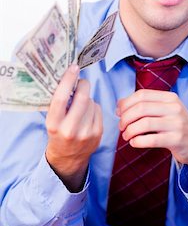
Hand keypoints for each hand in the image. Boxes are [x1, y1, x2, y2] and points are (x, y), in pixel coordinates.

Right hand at [45, 64, 102, 191]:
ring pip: (91, 102)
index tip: (73, 67)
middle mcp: (70, 130)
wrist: (68, 158)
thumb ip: (59, 102)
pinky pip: (98, 109)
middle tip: (81, 81)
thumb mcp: (52, 119)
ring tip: (80, 104)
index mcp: (54, 124)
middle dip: (83, 85)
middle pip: (82, 98)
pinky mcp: (98, 134)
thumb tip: (69, 76)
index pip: (61, 98)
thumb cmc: (57, 133)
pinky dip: (94, 106)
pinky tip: (87, 113)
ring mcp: (86, 133)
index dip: (68, 80)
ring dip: (87, 97)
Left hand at [117, 89, 187, 190]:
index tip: (119, 113)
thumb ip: (147, 105)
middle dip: (125, 118)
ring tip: (126, 136)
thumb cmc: (179, 127)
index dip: (126, 103)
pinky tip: (134, 143)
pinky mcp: (177, 139)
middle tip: (121, 127)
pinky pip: (151, 139)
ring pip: (144, 123)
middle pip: (141, 108)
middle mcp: (175, 108)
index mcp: (170, 98)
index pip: (142, 95)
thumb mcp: (167, 111)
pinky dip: (137, 141)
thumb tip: (120, 104)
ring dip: (130, 130)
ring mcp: (177, 123)